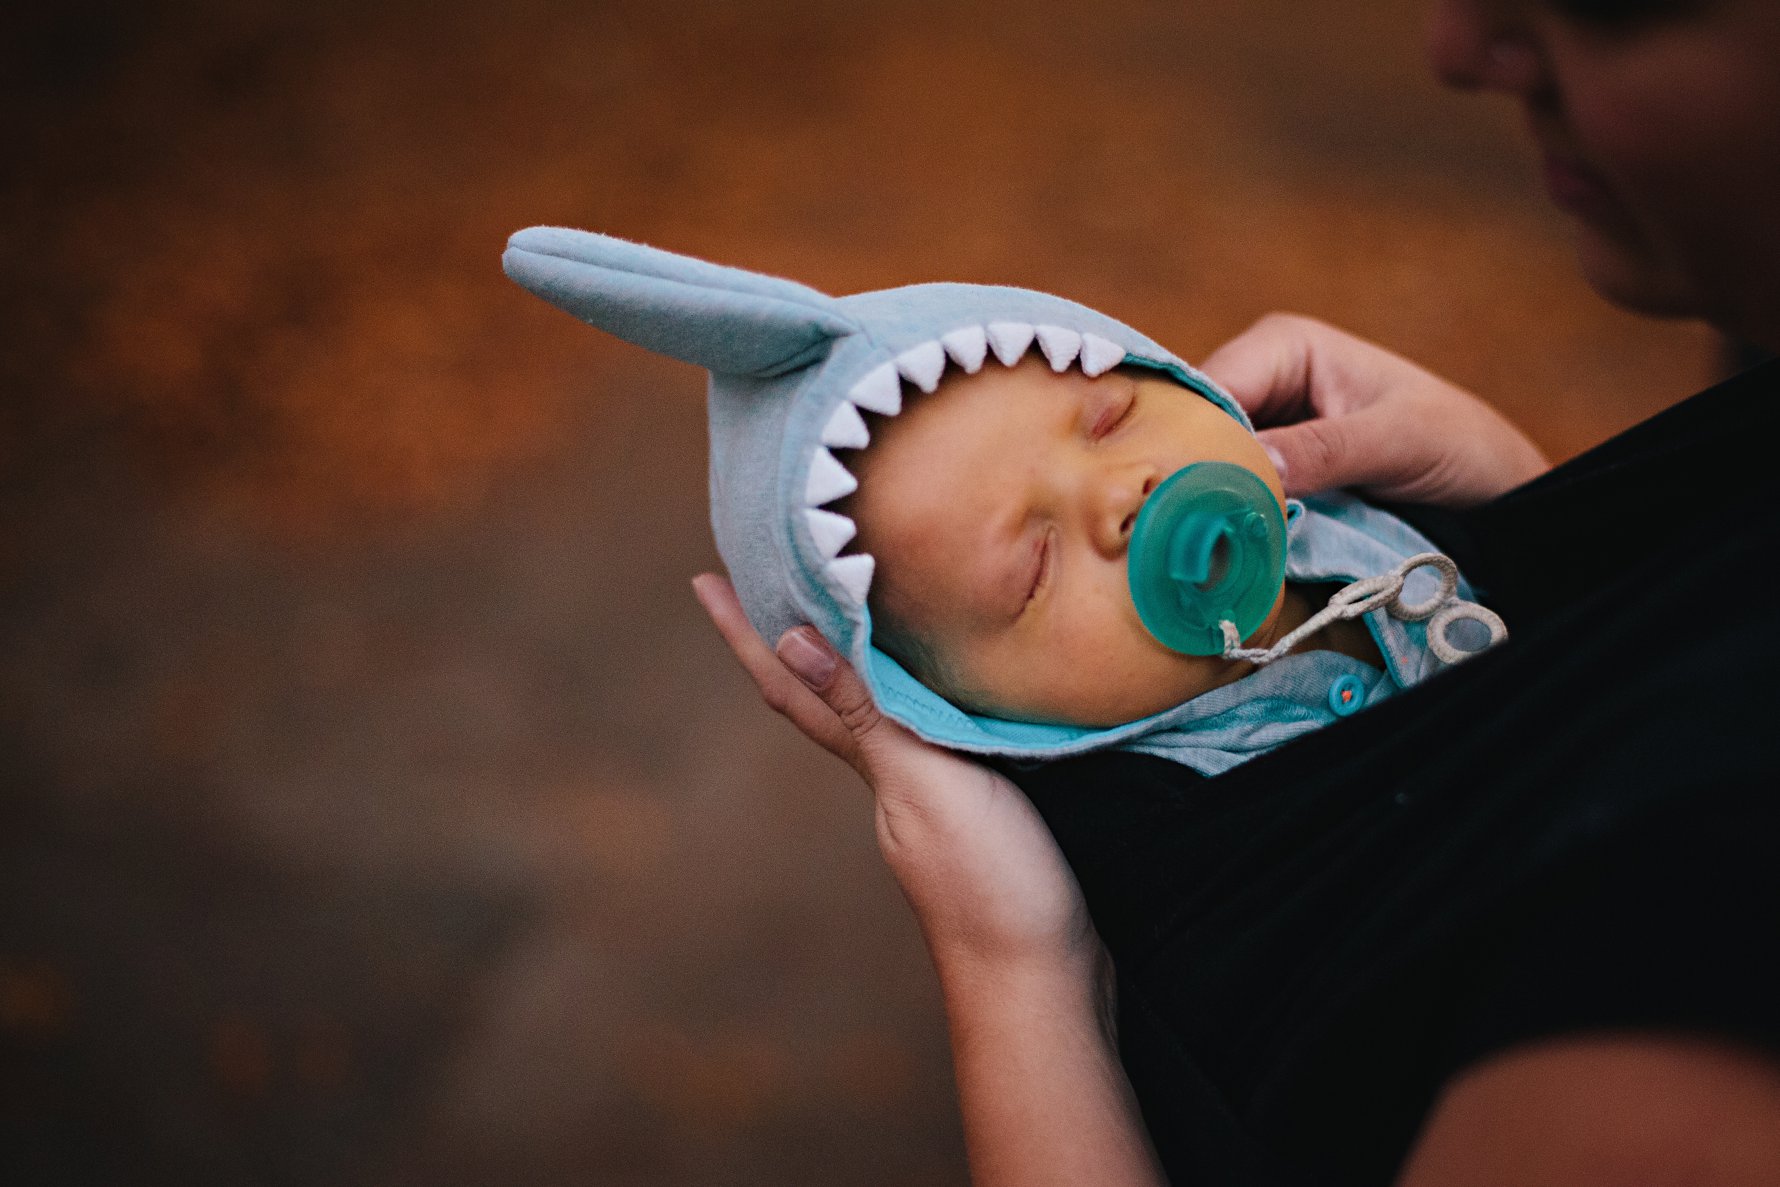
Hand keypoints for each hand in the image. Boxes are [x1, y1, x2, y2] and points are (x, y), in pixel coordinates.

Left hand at [691, 574, 1098, 985]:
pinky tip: (954, 676)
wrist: (1046, 979)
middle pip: (830, 688)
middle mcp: (894, 774)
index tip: (703, 580)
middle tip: (775, 567)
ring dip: (862, 654)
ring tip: (857, 595)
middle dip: (798, 630)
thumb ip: (868, 715)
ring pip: (884, 706)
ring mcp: (938, 794)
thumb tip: (792, 639)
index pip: (794, 685)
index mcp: (873, 763)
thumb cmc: (987, 884)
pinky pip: (942, 725)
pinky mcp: (991, 803)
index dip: (747, 634)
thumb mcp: (925, 784)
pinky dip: (930, 687)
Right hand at [1200, 313, 1549, 507]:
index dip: (1190, 436)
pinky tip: (1218, 543)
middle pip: (1193, 423)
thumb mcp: (1397, 441)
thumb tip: (1256, 465)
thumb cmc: (1457, 441)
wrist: (1488, 484)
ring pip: (1202, 459)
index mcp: (1285, 345)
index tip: (1181, 493)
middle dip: (1190, 470)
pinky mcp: (1268, 466)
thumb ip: (1326, 450)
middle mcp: (1262, 377)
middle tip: (1181, 528)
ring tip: (1195, 542)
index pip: (1210, 387)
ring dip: (1203, 498)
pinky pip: (1226, 486)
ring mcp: (1262, 423)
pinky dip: (1223, 513)